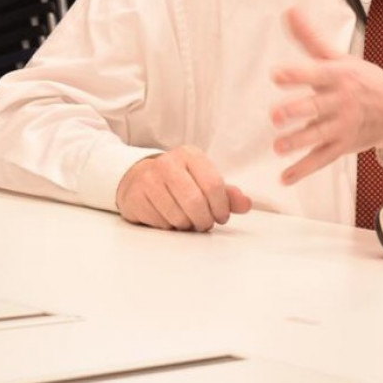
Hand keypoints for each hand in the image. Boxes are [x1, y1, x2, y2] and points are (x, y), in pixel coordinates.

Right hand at [116, 144, 251, 230]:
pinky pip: (161, 223)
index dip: (221, 206)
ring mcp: (149, 179)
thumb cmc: (178, 181)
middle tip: (205, 223)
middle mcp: (168, 163)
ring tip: (188, 220)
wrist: (137, 178)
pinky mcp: (135, 197)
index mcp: (190, 155)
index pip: (213, 184)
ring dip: (187, 225)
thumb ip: (227, 193)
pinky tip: (170, 218)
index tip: (221, 216)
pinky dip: (170, 227)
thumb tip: (247, 204)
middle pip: (195, 202)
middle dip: (205, 220)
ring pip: (178, 216)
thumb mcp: (202, 180)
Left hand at [270, 7, 382, 184]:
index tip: (277, 74)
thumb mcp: (339, 57)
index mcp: (339, 76)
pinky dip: (304, 170)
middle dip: (297, 111)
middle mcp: (341, 101)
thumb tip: (289, 11)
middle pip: (317, 107)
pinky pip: (322, 159)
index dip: (297, 74)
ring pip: (319, 135)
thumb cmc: (363, 80)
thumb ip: (310, 38)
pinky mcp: (343, 146)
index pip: (316, 73)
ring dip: (299, 142)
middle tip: (276, 115)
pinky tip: (285, 177)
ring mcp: (343, 126)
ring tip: (279, 147)